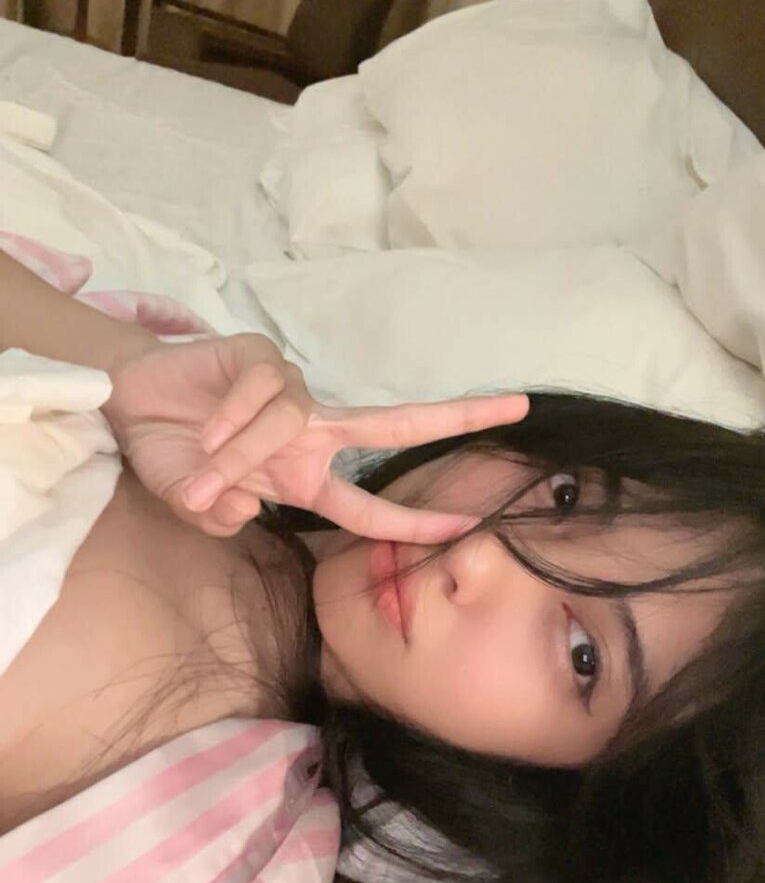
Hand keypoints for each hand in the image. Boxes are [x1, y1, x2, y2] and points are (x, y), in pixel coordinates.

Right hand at [104, 333, 529, 539]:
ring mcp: (290, 392)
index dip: (416, 523)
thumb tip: (246, 504)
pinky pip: (261, 393)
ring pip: (292, 421)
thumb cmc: (173, 457)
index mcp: (306, 477)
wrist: (128, 406)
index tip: (470, 527)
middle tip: (520, 406)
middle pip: (395, 424)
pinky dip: (229, 420)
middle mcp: (313, 433)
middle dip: (457, 417)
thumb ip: (220, 515)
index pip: (371, 507)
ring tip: (199, 471)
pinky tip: (203, 430)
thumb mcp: (196, 503)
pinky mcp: (261, 356)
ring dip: (240, 453)